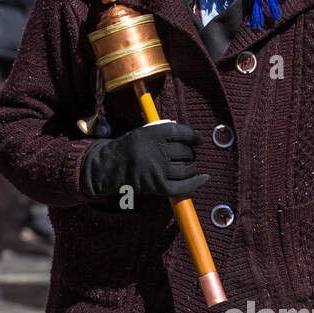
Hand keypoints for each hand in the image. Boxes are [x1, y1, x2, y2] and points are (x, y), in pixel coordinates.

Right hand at [80, 121, 208, 200]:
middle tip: (189, 156)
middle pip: (184, 151)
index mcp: (151, 134)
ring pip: (186, 168)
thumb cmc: (127, 149)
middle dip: (190, 154)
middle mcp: (155, 150)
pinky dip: (196, 183)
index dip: (193, 135)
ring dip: (192, 168)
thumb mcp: (141, 132)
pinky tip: (204, 178)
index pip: (179, 131)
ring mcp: (157, 168)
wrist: (109, 168)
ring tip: (190, 167)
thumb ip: (159, 129)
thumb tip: (180, 126)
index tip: (199, 140)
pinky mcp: (157, 185)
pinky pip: (182, 186)